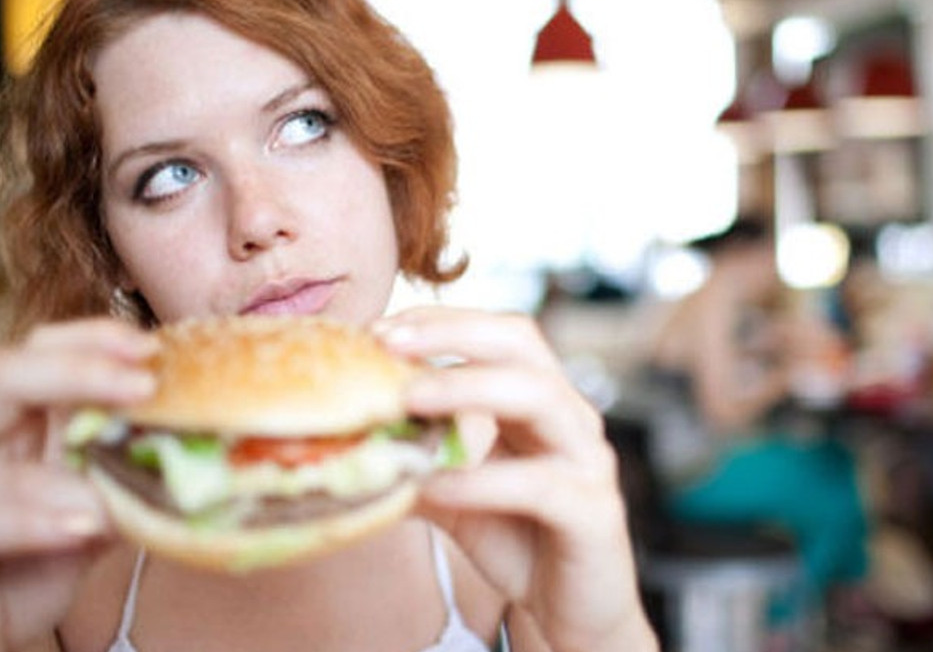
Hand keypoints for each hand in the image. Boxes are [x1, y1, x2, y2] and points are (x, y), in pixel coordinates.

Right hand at [0, 318, 156, 651]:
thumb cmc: (28, 568)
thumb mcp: (96, 516)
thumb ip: (133, 481)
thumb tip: (202, 456)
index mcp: (11, 422)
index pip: (41, 350)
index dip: (92, 339)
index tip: (150, 346)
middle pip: (8, 374)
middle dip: (80, 370)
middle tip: (142, 386)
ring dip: (64, 472)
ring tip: (115, 495)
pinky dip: (29, 522)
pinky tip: (76, 528)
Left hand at [374, 307, 654, 651]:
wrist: (571, 610)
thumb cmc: (515, 538)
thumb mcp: (450, 491)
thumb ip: (410, 460)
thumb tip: (338, 441)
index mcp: (539, 398)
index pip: (497, 334)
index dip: (441, 322)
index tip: (378, 329)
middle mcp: (570, 415)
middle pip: (522, 344)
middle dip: (454, 334)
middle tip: (390, 341)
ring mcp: (588, 459)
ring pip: (539, 397)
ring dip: (468, 389)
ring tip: (408, 398)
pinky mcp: (594, 510)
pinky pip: (539, 484)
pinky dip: (482, 480)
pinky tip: (435, 485)